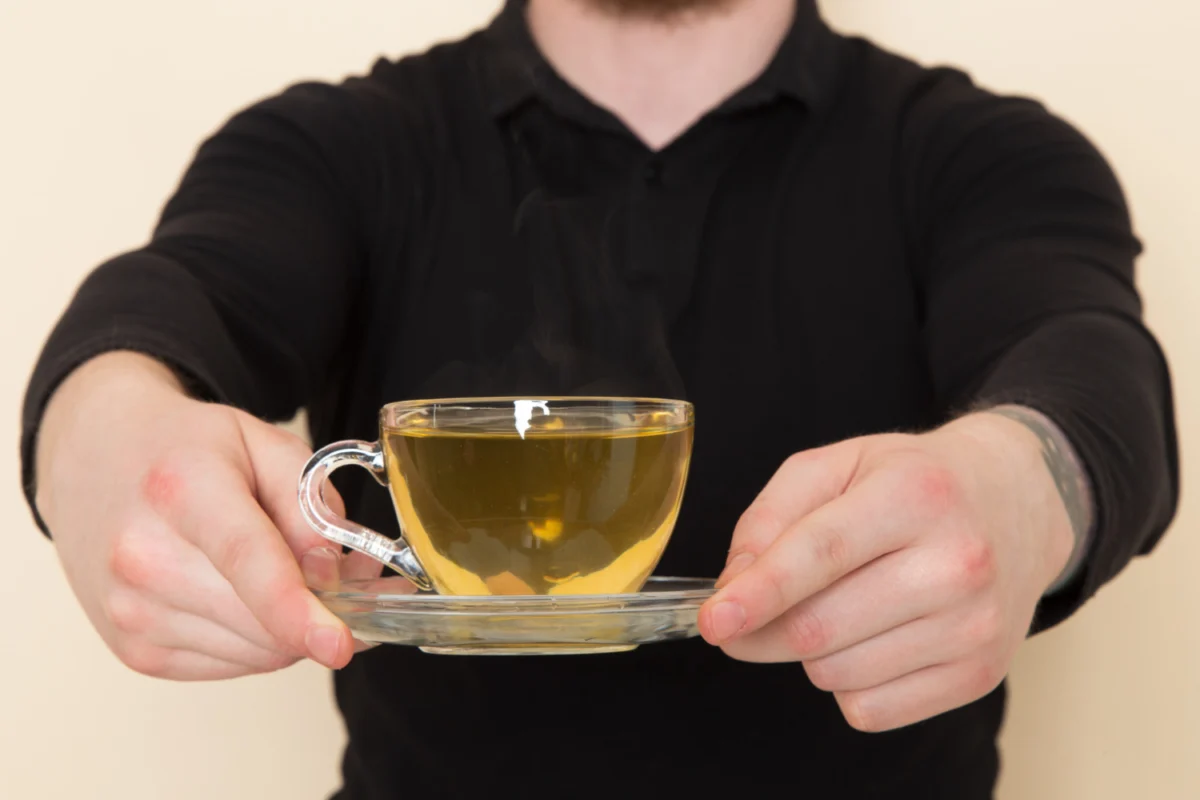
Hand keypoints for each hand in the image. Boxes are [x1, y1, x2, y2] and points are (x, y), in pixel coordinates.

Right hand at [35, 352, 381, 679]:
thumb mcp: (265, 444)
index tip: (339, 644)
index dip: (297, 611)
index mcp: (183, 488)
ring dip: (289, 627)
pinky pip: (232, 665)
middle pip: (263, 620)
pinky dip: (257, 639)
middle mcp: (144, 556)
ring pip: (257, 652)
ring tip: (276, 572)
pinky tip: (239, 594)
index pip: (246, 560)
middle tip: (334, 571)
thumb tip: (332, 577)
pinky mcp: (133, 650)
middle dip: (321, 609)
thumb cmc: (185, 449)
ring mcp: (131, 610)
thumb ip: (311, 507)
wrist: (94, 458)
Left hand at [698, 412, 1076, 731]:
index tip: (714, 620)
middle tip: (746, 613)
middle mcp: (957, 561)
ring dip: (810, 652)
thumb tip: (734, 586)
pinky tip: (870, 638)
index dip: (758, 593)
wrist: (1017, 502)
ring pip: (837, 674)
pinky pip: (870, 710)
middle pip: (819, 628)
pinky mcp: (979, 675)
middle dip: (762, 629)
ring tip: (839, 606)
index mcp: (916, 493)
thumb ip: (771, 516)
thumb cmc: (914, 481)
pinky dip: (848, 684)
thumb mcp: (838, 465)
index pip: (821, 554)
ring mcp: (975, 625)